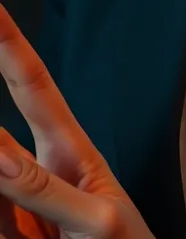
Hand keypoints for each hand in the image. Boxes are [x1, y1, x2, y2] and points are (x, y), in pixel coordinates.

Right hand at [0, 3, 154, 238]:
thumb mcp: (97, 220)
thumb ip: (45, 190)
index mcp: (67, 150)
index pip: (34, 86)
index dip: (11, 46)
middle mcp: (34, 171)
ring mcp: (15, 205)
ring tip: (36, 216)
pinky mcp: (7, 233)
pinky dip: (0, 222)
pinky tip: (21, 227)